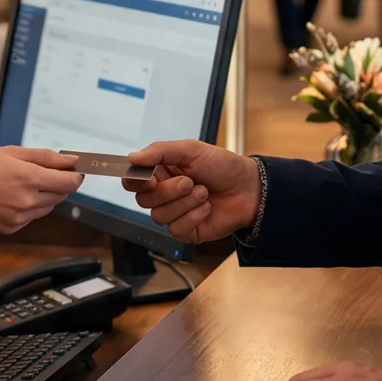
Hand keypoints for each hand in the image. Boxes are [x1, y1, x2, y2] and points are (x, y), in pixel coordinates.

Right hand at [0, 147, 82, 234]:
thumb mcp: (12, 152)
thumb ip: (46, 157)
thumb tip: (71, 160)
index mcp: (30, 178)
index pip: (69, 183)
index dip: (76, 175)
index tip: (75, 169)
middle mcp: (27, 201)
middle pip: (61, 195)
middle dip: (58, 183)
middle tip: (42, 172)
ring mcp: (19, 217)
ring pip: (47, 207)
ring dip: (44, 195)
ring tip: (21, 183)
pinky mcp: (11, 228)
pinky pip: (31, 217)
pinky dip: (29, 207)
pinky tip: (10, 196)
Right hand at [122, 139, 260, 243]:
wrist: (249, 188)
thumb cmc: (222, 165)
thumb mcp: (191, 149)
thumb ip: (160, 151)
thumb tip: (132, 157)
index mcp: (161, 172)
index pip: (132, 181)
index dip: (135, 181)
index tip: (151, 178)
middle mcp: (164, 194)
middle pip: (143, 200)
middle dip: (168, 191)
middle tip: (190, 181)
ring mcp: (174, 214)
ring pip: (159, 216)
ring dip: (185, 203)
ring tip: (204, 193)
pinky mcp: (186, 231)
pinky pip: (176, 229)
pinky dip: (193, 216)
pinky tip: (207, 208)